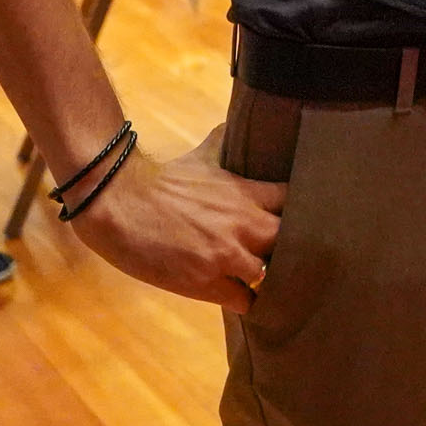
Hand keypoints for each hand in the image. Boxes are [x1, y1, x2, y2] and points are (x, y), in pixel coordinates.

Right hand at [70, 125, 285, 313]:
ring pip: (270, 276)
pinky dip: (246, 302)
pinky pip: (243, 301)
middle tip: (290, 259)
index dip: (306, 213)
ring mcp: (227, 255)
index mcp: (248, 192)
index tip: (307, 222)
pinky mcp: (205, 282)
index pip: (296, 201)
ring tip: (267, 284)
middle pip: (293, 242)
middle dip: (292, 250)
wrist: (118, 203)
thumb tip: (231, 122)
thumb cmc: (159, 181)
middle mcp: (245, 223)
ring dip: (268, 280)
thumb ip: (223, 144)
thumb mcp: (202, 157)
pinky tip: (245, 300)